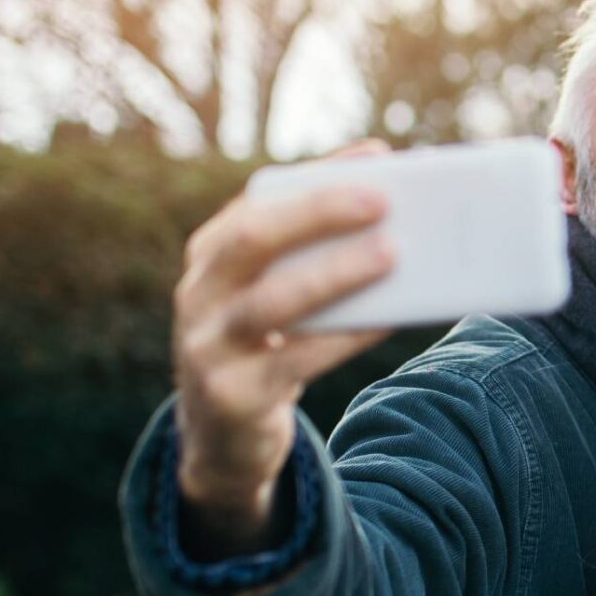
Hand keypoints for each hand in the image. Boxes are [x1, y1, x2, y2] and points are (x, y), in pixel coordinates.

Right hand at [173, 139, 396, 552]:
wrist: (221, 439)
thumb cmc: (265, 348)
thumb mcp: (272, 297)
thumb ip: (312, 259)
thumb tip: (398, 222)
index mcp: (210, 256)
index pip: (259, 200)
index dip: (319, 176)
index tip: (378, 155)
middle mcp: (197, 294)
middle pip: (252, 240)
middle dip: (317, 213)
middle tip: (382, 199)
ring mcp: (209, 347)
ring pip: (272, 303)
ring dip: (335, 274)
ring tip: (392, 253)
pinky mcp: (235, 396)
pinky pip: (297, 359)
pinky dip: (347, 336)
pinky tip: (389, 318)